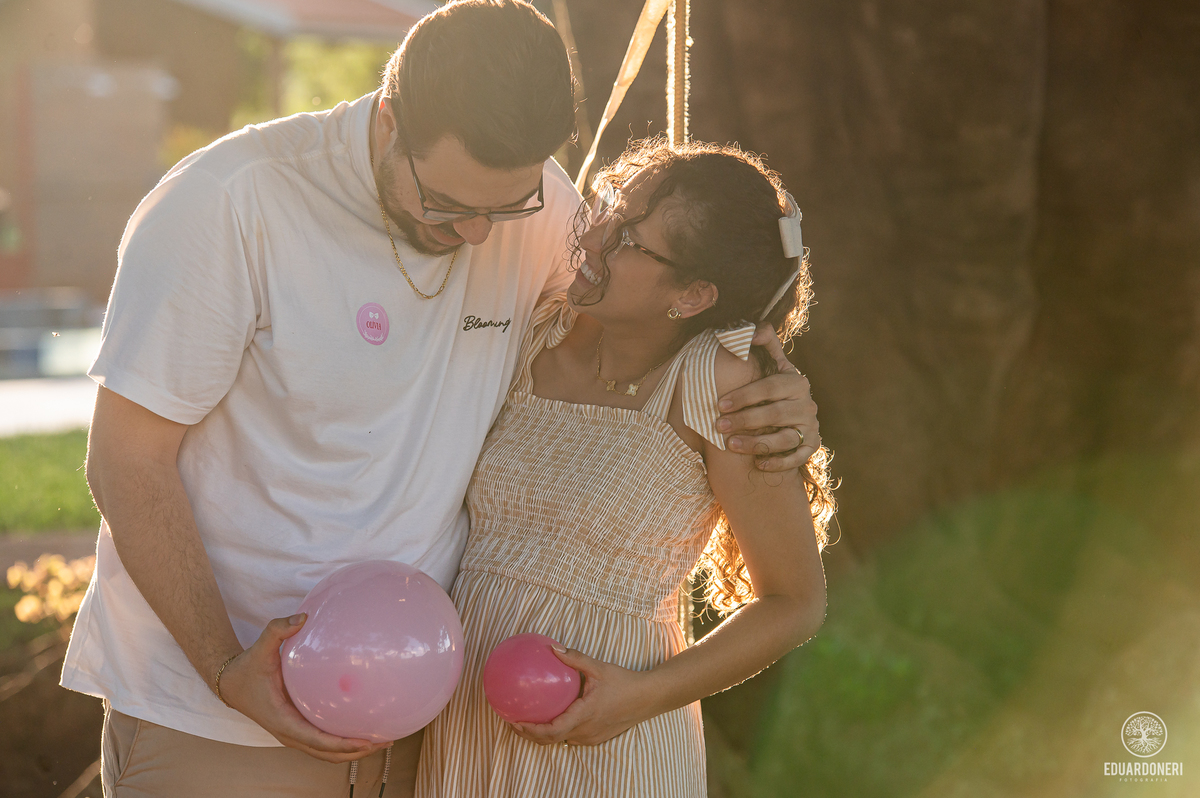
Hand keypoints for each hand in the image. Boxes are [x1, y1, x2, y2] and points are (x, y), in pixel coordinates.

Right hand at [218, 613, 390, 762]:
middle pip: (328, 754)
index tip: (366, 741)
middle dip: (357, 752)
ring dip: (353, 751)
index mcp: (283, 720)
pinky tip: (363, 726)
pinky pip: (324, 742)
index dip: (342, 745)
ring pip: (327, 753)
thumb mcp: (260, 647)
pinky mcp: (298, 730)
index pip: (316, 740)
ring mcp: (294, 735)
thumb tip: (303, 616)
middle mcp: (289, 734)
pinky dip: (343, 742)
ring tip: (382, 739)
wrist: (231, 684)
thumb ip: (278, 630)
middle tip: (385, 740)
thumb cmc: (248, 668)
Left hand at [509, 646, 652, 746]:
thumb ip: (574, 659)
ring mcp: (591, 737)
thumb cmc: (624, 682)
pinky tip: (552, 717)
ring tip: (527, 721)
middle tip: (512, 721)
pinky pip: (572, 737)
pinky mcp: (596, 737)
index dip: (531, 730)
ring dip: (543, 734)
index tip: (515, 722)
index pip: (552, 731)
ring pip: (561, 740)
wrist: (647, 698)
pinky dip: (558, 731)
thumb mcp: (598, 667)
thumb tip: (552, 648)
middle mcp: (585, 731)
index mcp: (584, 715)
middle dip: (529, 734)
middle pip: (551, 740)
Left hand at [716, 324, 820, 470]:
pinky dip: (779, 463)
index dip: (745, 395)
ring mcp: (811, 427)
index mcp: (796, 381)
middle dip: (745, 420)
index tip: (720, 404)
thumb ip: (765, 343)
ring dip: (757, 443)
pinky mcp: (812, 446)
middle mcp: (807, 404)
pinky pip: (797, 458)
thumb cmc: (773, 388)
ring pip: (784, 439)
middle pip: (775, 414)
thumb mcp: (773, 364)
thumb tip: (749, 330)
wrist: (793, 415)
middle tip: (719, 426)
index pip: (770, 387)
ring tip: (731, 445)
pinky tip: (759, 465)